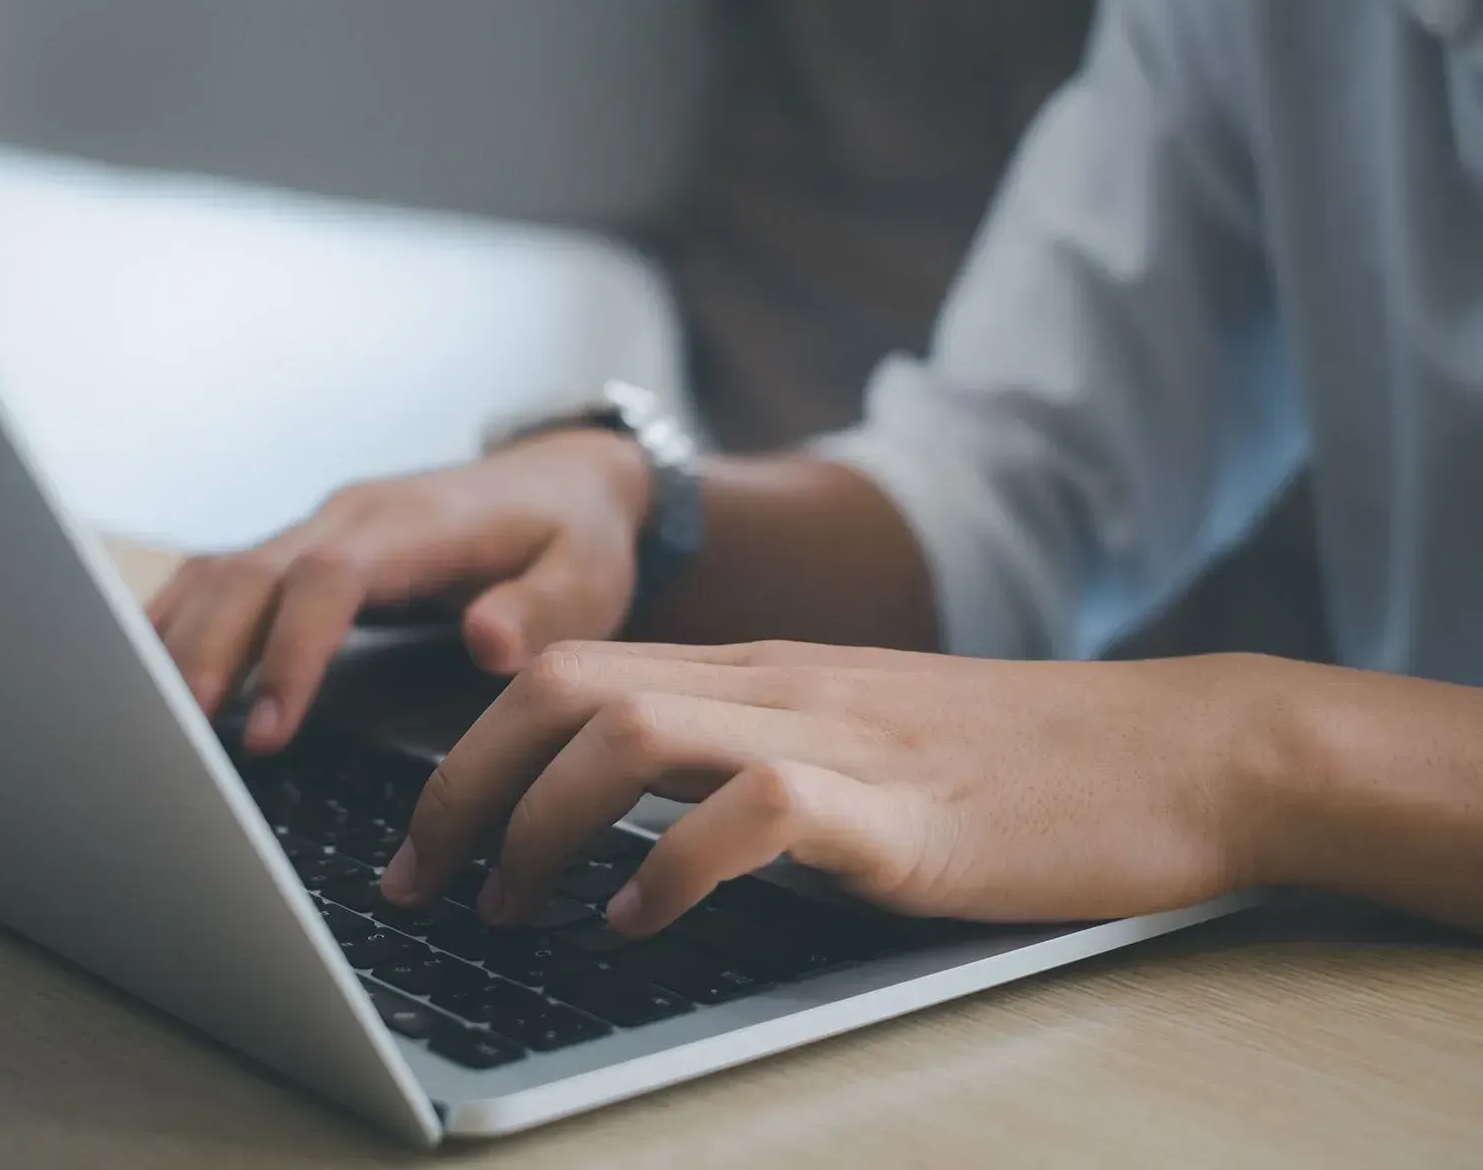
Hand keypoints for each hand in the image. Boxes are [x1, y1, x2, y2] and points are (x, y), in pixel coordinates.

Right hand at [147, 431, 650, 753]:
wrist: (562, 481)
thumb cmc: (573, 537)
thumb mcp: (588, 576)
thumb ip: (542, 609)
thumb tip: (486, 641)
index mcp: (416, 522)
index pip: (330, 576)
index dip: (292, 649)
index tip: (270, 726)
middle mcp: (351, 516)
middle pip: (251, 573)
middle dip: (209, 653)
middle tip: (181, 737)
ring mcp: (317, 527)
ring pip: (220, 572)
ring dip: (177, 641)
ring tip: (145, 721)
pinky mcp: (300, 548)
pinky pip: (219, 577)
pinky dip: (175, 621)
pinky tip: (143, 675)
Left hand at [381, 641, 1291, 933]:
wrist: (1175, 753)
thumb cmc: (1013, 767)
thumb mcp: (848, 743)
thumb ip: (745, 758)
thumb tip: (622, 825)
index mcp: (758, 672)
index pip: (567, 672)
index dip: (467, 754)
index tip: (421, 842)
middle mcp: (777, 685)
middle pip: (564, 690)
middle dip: (462, 787)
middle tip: (420, 883)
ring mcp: (836, 737)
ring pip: (630, 729)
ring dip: (538, 823)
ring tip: (510, 908)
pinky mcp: (900, 810)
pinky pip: (752, 809)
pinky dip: (669, 866)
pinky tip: (634, 923)